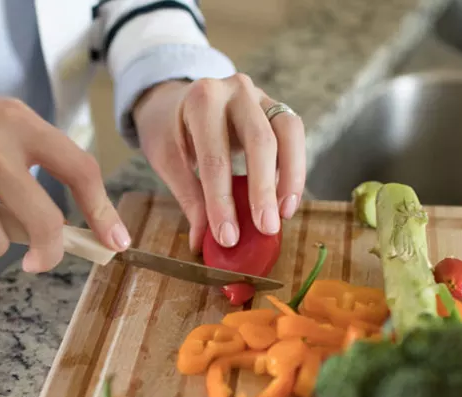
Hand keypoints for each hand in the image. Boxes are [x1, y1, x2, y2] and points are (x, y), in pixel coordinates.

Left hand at [131, 74, 306, 252]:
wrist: (175, 97)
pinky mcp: (276, 106)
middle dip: (263, 190)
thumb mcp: (167, 158)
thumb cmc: (169, 128)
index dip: (222, 200)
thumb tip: (203, 241)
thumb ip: (188, 196)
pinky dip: (294, 168)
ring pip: (289, 132)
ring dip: (291, 177)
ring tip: (284, 213)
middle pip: (260, 141)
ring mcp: (260, 95)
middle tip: (265, 228)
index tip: (227, 236)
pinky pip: (294, 135)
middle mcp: (236, 90)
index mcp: (202, 99)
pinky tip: (286, 198)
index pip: (216, 156)